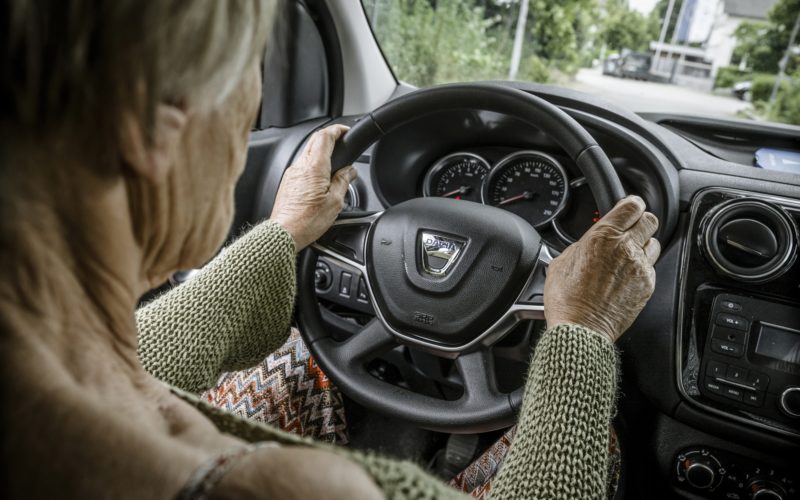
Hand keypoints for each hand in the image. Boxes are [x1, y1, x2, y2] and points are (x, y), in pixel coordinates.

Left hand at [270, 125, 356, 250]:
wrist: (284, 233)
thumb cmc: (306, 221)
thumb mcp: (335, 202)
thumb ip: (344, 181)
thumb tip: (350, 171)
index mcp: (314, 167)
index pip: (324, 136)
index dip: (336, 130)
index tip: (345, 131)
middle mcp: (300, 166)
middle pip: (315, 140)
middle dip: (329, 137)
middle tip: (342, 142)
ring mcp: (291, 173)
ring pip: (308, 153)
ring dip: (321, 152)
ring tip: (334, 163)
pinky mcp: (288, 182)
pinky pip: (302, 166)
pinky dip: (313, 165)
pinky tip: (321, 177)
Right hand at [544, 195, 660, 342]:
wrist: (580, 329)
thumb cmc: (566, 299)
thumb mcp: (561, 261)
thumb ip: (580, 245)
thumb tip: (588, 242)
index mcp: (603, 236)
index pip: (632, 205)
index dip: (631, 204)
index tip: (629, 207)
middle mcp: (625, 248)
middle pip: (650, 220)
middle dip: (641, 221)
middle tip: (631, 227)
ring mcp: (640, 268)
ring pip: (654, 243)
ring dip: (644, 244)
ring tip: (629, 253)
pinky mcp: (647, 286)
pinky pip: (651, 268)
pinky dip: (642, 268)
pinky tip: (626, 275)